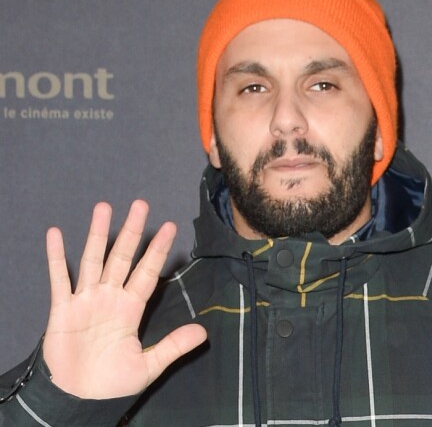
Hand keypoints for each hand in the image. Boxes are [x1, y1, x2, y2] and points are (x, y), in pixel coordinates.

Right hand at [43, 200, 206, 398]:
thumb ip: (173, 346)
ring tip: (103, 207)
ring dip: (97, 234)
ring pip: (93, 259)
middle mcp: (110, 297)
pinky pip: (59, 279)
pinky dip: (56, 258)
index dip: (158, 250)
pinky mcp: (63, 309)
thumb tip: (204, 333)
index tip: (170, 226)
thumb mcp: (148, 366)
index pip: (148, 271)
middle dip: (131, 231)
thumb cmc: (111, 384)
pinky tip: (55, 234)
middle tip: (140, 204)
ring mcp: (86, 300)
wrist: (78, 401)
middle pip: (122, 256)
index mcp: (131, 307)